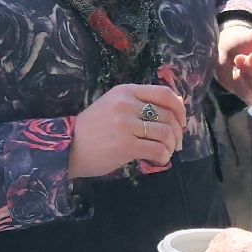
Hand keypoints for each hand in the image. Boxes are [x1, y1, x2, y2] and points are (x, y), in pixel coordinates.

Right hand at [68, 83, 187, 178]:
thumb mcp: (113, 105)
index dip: (180, 108)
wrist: (68, 147)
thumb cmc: (93, 128)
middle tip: (176, 143)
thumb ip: (139, 102)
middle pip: (168, 115)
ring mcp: (125, 125)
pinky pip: (157, 150)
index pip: (164, 93)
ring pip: (165, 133)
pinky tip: (159, 160)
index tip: (182, 120)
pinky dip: (164, 156)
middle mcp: (126, 105)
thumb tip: (177, 105)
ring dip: (172, 145)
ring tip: (168, 152)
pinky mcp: (125, 146)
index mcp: (125, 91)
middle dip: (178, 131)